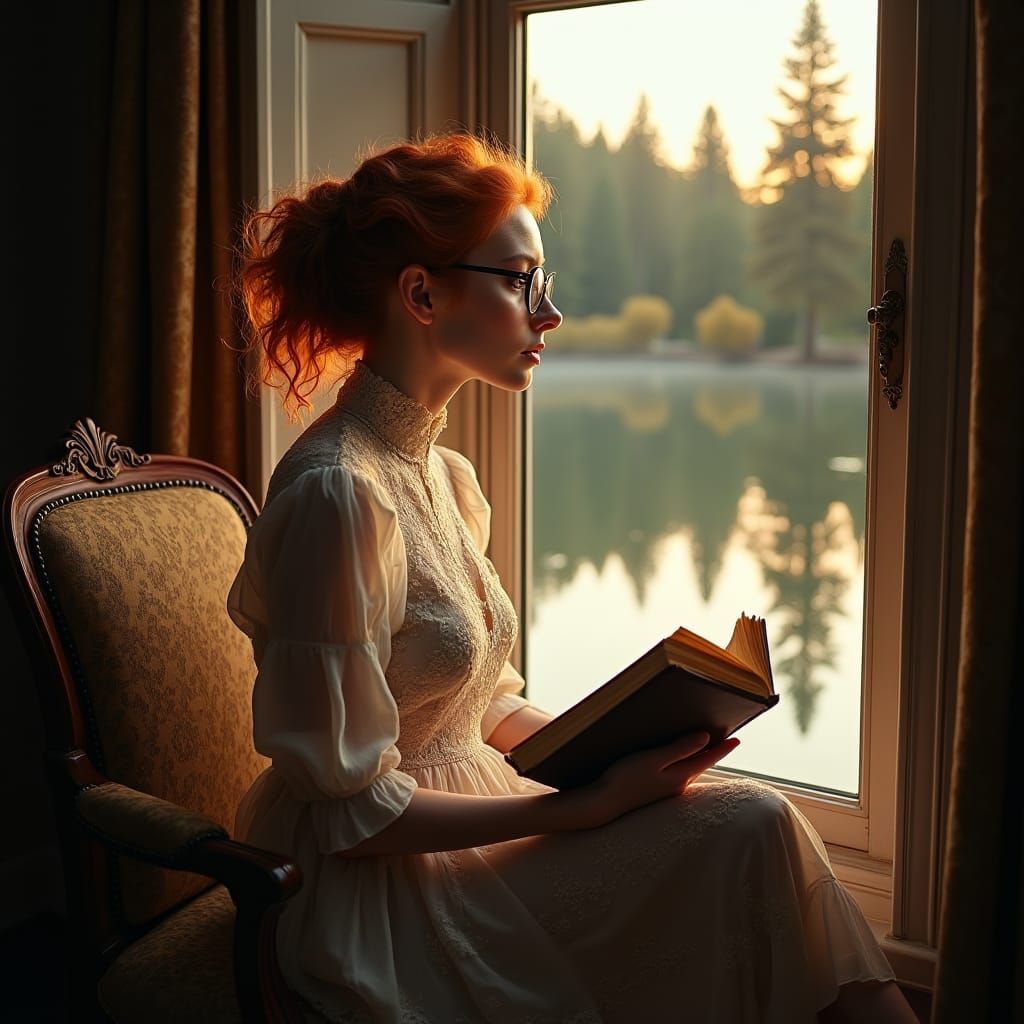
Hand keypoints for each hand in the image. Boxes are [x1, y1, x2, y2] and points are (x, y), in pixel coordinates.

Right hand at [582, 731, 740, 826]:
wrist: (604, 803)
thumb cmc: (626, 778)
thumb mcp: (654, 760)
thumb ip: (680, 749)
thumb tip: (706, 738)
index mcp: (680, 776)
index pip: (707, 759)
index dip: (723, 748)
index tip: (737, 739)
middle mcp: (678, 785)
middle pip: (700, 765)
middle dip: (712, 752)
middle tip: (725, 739)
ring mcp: (667, 790)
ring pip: (688, 770)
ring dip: (697, 758)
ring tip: (705, 746)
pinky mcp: (656, 792)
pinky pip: (677, 774)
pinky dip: (683, 764)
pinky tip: (677, 760)